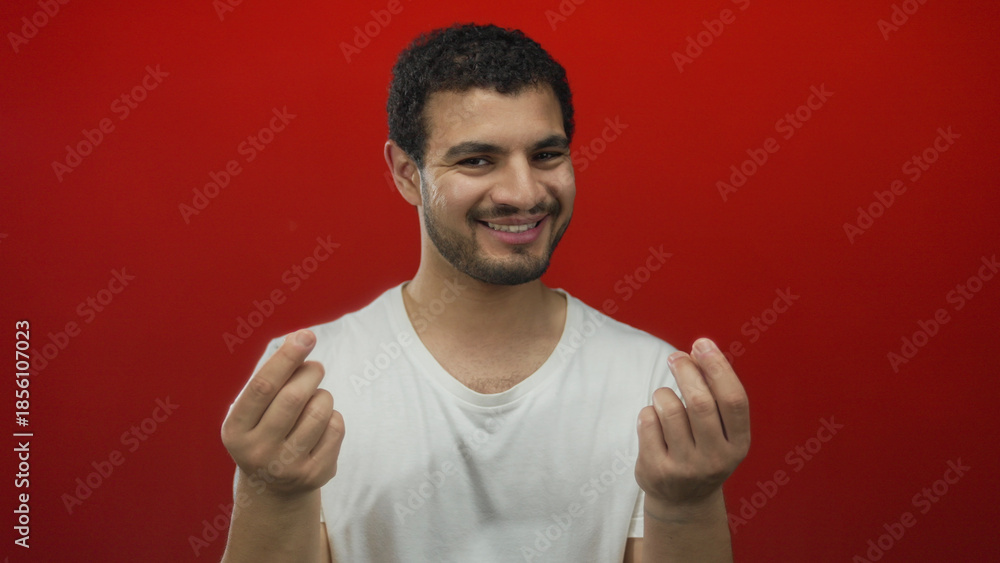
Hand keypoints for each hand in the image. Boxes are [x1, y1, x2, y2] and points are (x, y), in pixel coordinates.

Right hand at [221, 329, 343, 497]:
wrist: (272, 488)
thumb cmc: (264, 430)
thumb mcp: (254, 409)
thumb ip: (273, 376)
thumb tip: (301, 338)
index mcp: (235, 430)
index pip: (262, 386)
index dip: (286, 358)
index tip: (306, 335)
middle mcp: (257, 452)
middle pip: (294, 397)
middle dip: (310, 373)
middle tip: (316, 367)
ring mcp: (287, 468)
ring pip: (320, 410)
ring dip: (323, 395)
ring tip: (315, 400)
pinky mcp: (315, 475)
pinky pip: (336, 427)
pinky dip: (333, 415)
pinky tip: (320, 424)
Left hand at [635, 338, 749, 518]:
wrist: (683, 501)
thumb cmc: (703, 451)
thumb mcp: (721, 431)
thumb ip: (715, 395)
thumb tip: (698, 351)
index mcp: (738, 444)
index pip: (733, 400)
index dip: (718, 367)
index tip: (702, 345)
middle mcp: (715, 459)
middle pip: (700, 402)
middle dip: (686, 371)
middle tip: (677, 358)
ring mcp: (685, 467)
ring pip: (669, 409)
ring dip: (663, 394)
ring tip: (665, 399)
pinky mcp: (656, 470)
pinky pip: (647, 422)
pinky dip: (649, 412)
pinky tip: (655, 422)